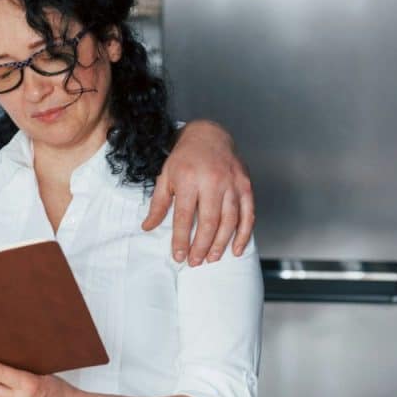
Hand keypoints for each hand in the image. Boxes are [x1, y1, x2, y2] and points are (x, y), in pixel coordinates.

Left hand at [143, 120, 254, 265]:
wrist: (209, 135)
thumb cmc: (185, 158)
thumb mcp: (166, 177)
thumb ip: (158, 204)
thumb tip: (147, 227)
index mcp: (189, 178)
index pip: (184, 216)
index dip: (181, 239)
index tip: (178, 256)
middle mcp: (212, 181)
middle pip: (208, 221)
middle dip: (201, 246)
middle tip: (195, 262)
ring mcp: (232, 183)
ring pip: (230, 221)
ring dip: (221, 244)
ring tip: (211, 258)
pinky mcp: (246, 185)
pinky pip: (248, 215)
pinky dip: (244, 234)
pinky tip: (236, 249)